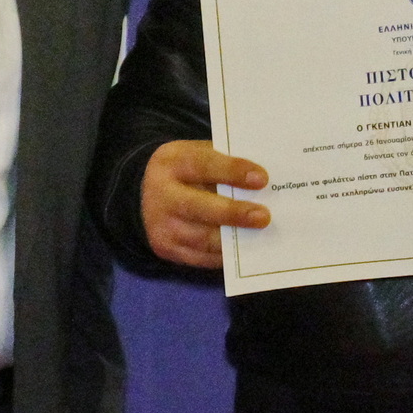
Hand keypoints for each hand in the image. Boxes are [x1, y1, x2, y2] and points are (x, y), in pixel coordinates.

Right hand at [139, 140, 268, 269]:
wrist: (148, 196)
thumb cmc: (188, 172)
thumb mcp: (198, 155)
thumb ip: (225, 163)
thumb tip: (262, 181)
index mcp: (171, 162)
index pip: (203, 165)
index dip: (232, 171)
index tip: (262, 179)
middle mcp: (162, 194)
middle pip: (197, 206)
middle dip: (233, 213)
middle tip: (264, 216)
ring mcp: (161, 225)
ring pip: (201, 237)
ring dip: (233, 239)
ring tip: (261, 235)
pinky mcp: (166, 249)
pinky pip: (201, 257)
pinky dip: (226, 255)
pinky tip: (246, 248)